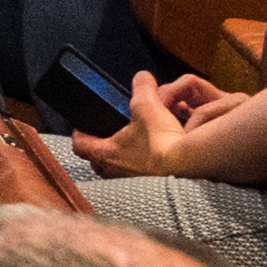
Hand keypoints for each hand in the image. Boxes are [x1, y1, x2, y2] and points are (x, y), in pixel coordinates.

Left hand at [74, 71, 228, 178]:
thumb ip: (142, 89)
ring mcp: (129, 183)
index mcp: (104, 154)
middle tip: (110, 135)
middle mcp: (113, 172)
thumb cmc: (161, 143)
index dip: (80, 132)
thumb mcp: (148, 107)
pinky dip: (141, 166)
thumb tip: (142, 77)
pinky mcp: (147, 188)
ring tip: (133, 145)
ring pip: (117, 169)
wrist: (187, 169)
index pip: (79, 144)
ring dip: (122, 158)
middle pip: (98, 160)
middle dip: (102, 147)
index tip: (83, 125)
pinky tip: (153, 157)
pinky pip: (136, 176)